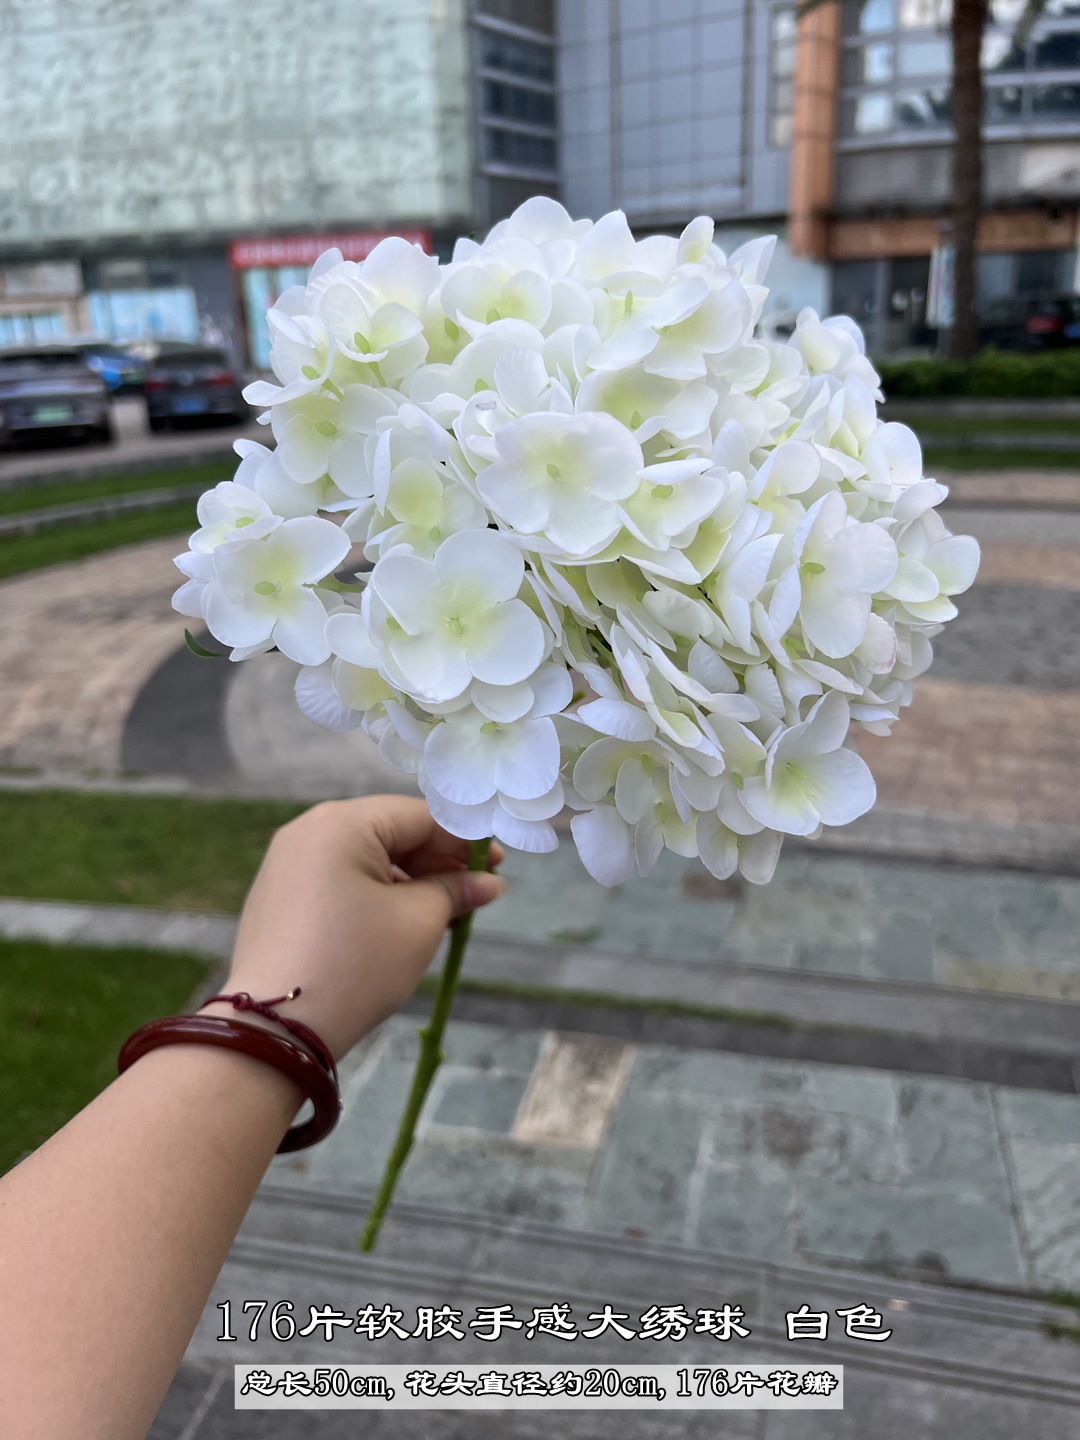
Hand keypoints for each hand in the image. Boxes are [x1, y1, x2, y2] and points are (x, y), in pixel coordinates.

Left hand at [206, 797, 505, 1061]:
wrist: (276, 1029)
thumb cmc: (356, 965)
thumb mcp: (418, 923)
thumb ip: (455, 891)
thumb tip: (488, 882)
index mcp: (341, 823)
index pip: (418, 817)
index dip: (463, 841)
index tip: (497, 867)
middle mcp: (307, 830)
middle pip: (389, 833)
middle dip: (435, 862)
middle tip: (474, 893)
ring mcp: (287, 863)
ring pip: (364, 858)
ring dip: (407, 880)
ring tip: (442, 914)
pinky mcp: (278, 897)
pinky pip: (338, 879)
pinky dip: (374, 894)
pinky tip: (399, 923)